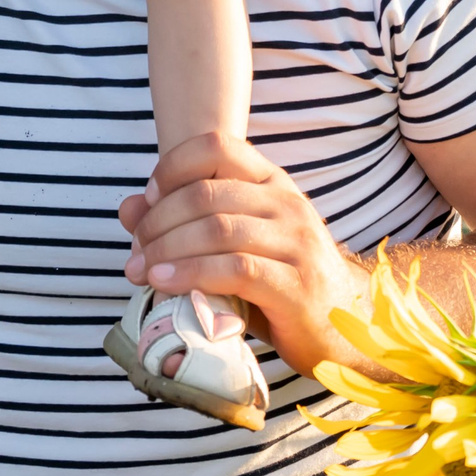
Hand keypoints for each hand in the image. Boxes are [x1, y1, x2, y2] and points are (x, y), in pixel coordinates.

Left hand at [116, 133, 367, 381]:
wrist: (347, 329)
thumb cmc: (279, 284)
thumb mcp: (233, 247)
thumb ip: (183, 224)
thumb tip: (128, 208)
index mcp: (272, 182)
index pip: (217, 146)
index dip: (172, 167)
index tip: (147, 201)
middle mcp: (287, 203)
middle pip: (205, 193)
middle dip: (157, 222)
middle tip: (134, 252)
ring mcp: (296, 243)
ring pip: (216, 229)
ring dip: (166, 249)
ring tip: (139, 270)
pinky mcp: (296, 286)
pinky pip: (235, 270)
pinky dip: (190, 274)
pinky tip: (164, 284)